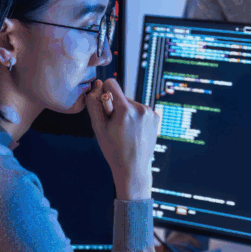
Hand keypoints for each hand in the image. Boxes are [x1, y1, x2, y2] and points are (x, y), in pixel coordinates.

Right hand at [86, 79, 159, 199]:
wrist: (133, 168)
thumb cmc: (113, 150)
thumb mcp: (98, 128)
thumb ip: (94, 104)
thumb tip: (97, 85)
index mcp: (126, 110)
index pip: (111, 84)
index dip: (103, 94)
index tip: (104, 108)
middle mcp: (141, 108)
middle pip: (121, 96)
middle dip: (115, 108)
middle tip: (115, 128)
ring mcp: (151, 113)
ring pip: (131, 104)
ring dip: (125, 114)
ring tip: (125, 132)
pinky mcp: (156, 117)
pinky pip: (140, 110)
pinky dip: (135, 118)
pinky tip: (134, 132)